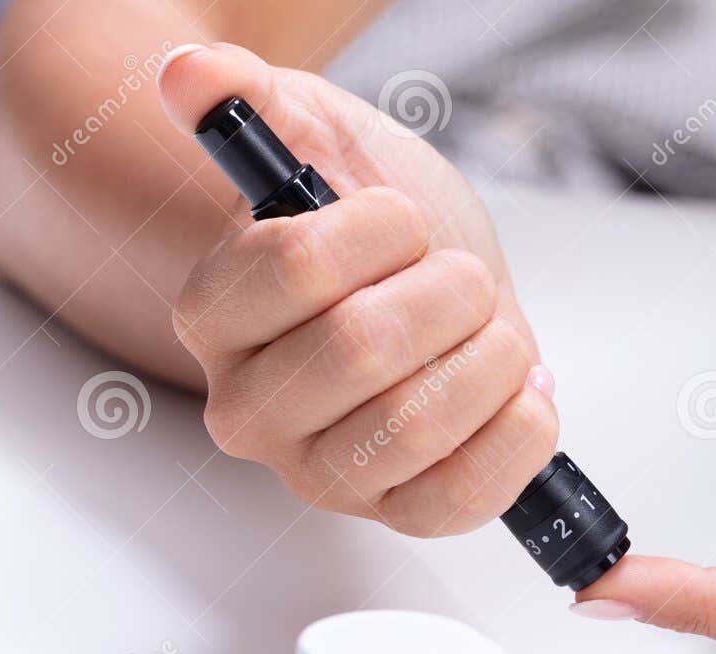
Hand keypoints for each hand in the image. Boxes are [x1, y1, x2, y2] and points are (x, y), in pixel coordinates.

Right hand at [159, 44, 556, 535]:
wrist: (430, 292)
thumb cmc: (374, 233)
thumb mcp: (323, 144)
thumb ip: (258, 105)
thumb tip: (192, 76)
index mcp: (214, 316)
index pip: (293, 268)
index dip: (377, 231)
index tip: (402, 220)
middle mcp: (251, 410)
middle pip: (360, 349)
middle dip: (444, 293)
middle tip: (458, 279)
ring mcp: (323, 473)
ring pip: (415, 426)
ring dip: (487, 359)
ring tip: (490, 334)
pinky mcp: (398, 514)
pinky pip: (462, 497)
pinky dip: (517, 433)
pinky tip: (522, 391)